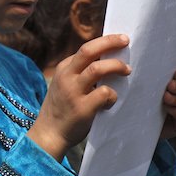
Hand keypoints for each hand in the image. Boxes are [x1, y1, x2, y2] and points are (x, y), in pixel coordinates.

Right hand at [28, 34, 130, 160]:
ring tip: (126, 70)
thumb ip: (80, 74)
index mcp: (64, 69)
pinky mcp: (82, 108)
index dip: (104, 43)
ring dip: (115, 66)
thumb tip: (108, 62)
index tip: (119, 40)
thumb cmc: (62, 109)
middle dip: (109, 42)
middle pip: (89, 50)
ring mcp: (73, 92)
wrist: (49, 134)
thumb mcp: (65, 85)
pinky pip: (104, 93)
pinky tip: (110, 101)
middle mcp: (66, 77)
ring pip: (97, 69)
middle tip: (125, 40)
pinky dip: (112, 95)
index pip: (86, 49)